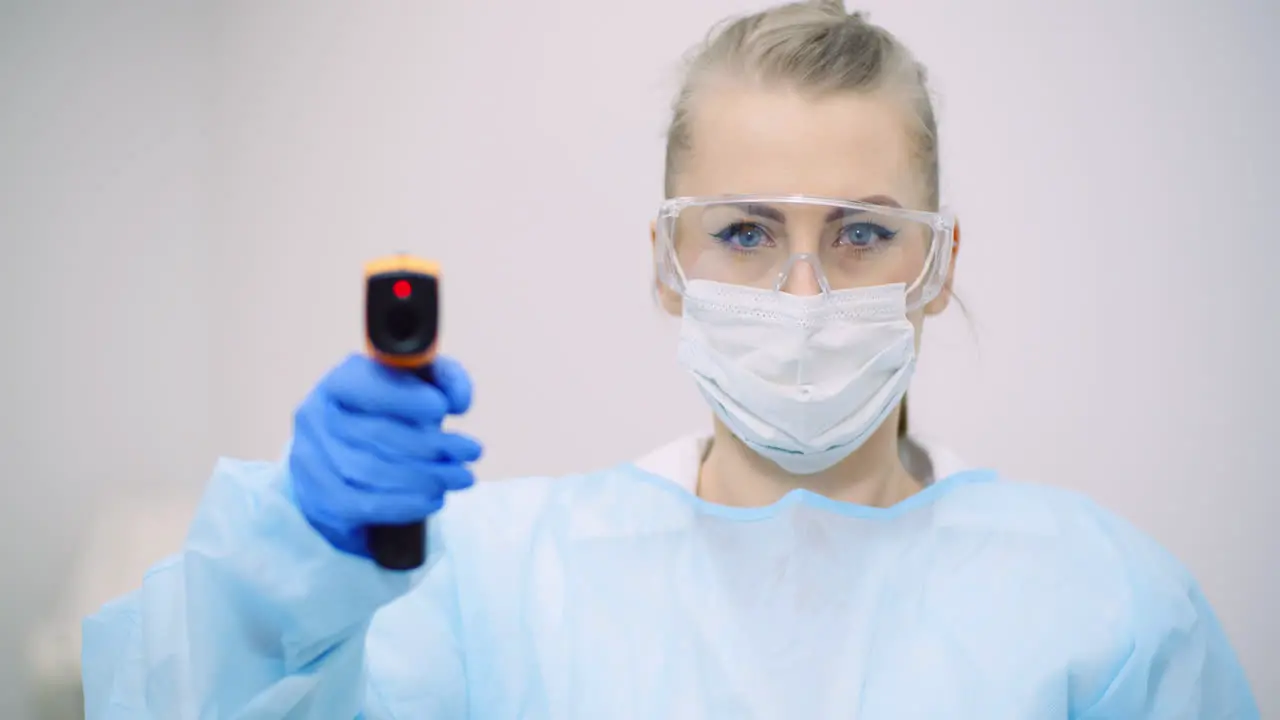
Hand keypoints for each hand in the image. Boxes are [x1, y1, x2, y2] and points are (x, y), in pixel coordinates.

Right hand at [288, 353, 481, 557]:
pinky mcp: (318, 498)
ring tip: (462, 477)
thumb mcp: (418, 386)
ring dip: (425, 477)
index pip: (366, 386)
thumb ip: (443, 379)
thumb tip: (458, 401)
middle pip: (376, 434)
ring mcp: (312, 460)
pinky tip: (434, 499)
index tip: (443, 409)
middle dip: (432, 445)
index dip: (405, 398)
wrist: (347, 457)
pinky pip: (363, 504)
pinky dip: (404, 504)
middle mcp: (317, 417)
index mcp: (340, 382)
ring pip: (371, 471)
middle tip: (472, 452)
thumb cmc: (390, 415)